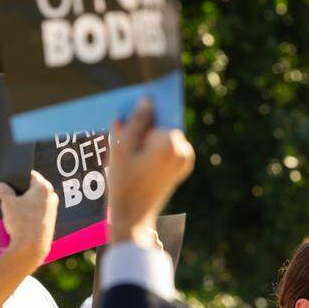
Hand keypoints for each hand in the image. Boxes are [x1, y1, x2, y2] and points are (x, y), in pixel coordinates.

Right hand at [0, 172, 56, 264]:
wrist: (31, 247)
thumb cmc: (22, 222)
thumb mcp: (8, 203)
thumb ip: (4, 191)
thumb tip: (2, 186)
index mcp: (43, 188)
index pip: (31, 175)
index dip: (19, 177)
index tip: (10, 180)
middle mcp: (51, 197)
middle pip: (34, 189)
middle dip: (22, 191)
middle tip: (9, 194)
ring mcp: (52, 211)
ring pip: (37, 202)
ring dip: (26, 203)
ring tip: (12, 209)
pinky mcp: (50, 223)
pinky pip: (38, 214)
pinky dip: (30, 214)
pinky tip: (20, 220)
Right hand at [107, 99, 194, 244]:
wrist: (133, 217)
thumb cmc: (124, 183)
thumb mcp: (122, 147)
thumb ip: (136, 120)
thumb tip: (147, 100)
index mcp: (171, 142)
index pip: (162, 111)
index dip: (150, 103)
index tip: (146, 90)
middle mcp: (184, 149)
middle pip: (163, 123)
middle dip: (146, 122)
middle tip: (126, 123)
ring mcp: (185, 160)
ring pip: (164, 135)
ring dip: (148, 135)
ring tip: (129, 146)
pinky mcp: (182, 168)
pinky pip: (166, 148)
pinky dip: (153, 146)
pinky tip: (136, 155)